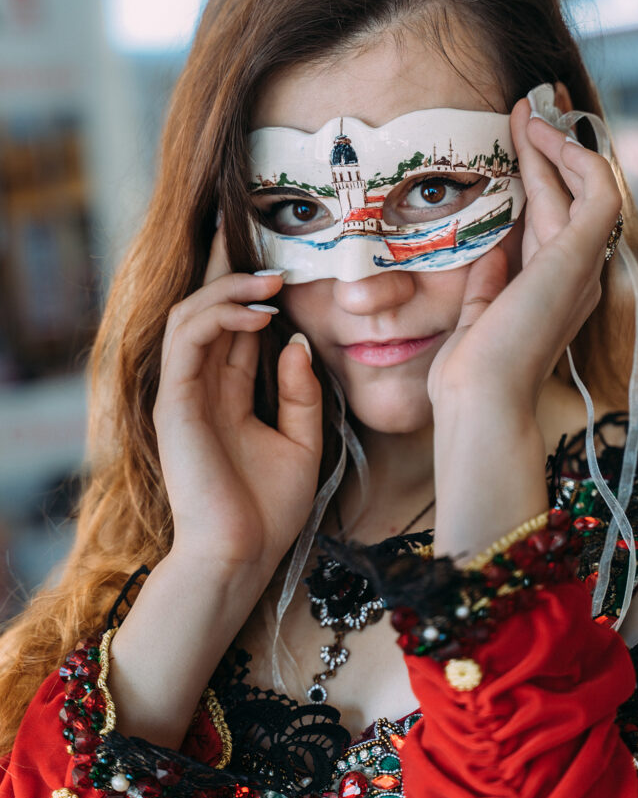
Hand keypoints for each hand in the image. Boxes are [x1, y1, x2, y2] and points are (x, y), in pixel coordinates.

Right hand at [152, 222, 322, 574]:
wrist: (242, 557)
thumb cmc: (269, 510)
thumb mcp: (301, 442)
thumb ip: (300, 392)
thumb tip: (294, 342)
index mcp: (227, 395)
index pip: (234, 327)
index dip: (250, 290)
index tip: (276, 255)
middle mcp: (202, 387)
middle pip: (207, 310)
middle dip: (229, 270)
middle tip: (262, 239)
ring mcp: (184, 392)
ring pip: (192, 315)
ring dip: (230, 290)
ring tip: (272, 280)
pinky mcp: (175, 401)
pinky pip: (188, 340)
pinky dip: (220, 318)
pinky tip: (259, 314)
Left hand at [428, 96, 621, 413]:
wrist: (479, 398)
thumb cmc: (472, 373)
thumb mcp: (477, 317)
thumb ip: (489, 286)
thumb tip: (491, 256)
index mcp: (553, 290)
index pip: (554, 219)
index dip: (542, 177)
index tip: (519, 142)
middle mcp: (576, 276)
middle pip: (571, 197)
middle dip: (550, 150)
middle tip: (529, 108)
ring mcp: (582, 268)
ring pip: (587, 189)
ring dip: (560, 147)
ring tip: (530, 112)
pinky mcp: (578, 258)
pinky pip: (598, 194)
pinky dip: (579, 161)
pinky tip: (548, 138)